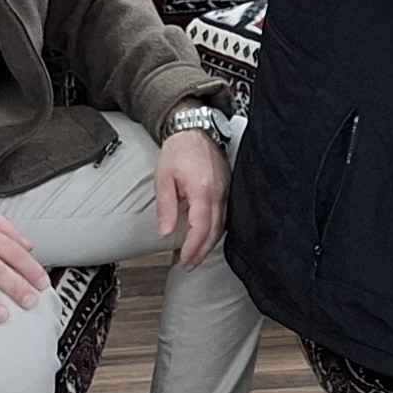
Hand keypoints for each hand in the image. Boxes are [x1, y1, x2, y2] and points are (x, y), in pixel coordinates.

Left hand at [153, 128, 229, 266]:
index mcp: (202, 191)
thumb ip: (166, 208)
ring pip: (223, 225)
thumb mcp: (163, 179)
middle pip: (215, 231)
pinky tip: (208, 236)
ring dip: (210, 243)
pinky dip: (217, 230)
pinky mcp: (228, 188)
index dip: (193, 248)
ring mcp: (226, 190)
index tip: (184, 260)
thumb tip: (165, 233)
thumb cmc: (178, 151)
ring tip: (196, 255)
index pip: (201, 228)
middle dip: (202, 251)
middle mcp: (219, 193)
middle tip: (189, 264)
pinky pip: (226, 215)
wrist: (194, 128)